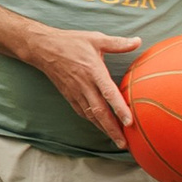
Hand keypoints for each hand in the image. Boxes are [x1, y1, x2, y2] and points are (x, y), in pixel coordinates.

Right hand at [23, 26, 140, 145]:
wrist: (43, 48)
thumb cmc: (70, 42)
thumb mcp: (95, 38)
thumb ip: (117, 43)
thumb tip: (138, 41)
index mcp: (93, 71)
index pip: (108, 92)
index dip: (119, 108)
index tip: (129, 122)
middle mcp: (84, 85)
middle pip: (99, 112)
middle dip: (112, 129)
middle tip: (124, 143)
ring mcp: (75, 92)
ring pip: (91, 115)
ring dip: (104, 129)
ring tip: (117, 141)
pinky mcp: (69, 95)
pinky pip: (83, 112)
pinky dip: (93, 122)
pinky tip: (102, 128)